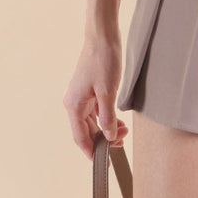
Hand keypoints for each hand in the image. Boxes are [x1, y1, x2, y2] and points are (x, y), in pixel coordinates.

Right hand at [62, 34, 128, 160]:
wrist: (102, 36)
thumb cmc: (103, 60)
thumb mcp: (108, 91)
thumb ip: (108, 116)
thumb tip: (108, 135)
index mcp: (73, 105)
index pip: (80, 137)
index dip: (92, 151)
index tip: (104, 161)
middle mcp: (74, 102)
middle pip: (86, 130)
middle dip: (103, 138)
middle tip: (121, 141)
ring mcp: (81, 96)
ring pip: (92, 121)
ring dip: (106, 128)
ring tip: (124, 131)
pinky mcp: (89, 90)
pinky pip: (95, 111)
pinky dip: (106, 117)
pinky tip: (118, 120)